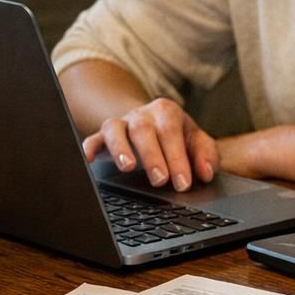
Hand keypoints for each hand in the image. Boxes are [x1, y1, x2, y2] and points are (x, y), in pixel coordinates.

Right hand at [81, 97, 218, 191]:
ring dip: (120, 148)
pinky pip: (92, 139)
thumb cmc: (177, 138)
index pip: (172, 132)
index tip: (183, 183)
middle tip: (161, 181)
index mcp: (167, 112)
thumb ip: (206, 155)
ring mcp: (120, 124)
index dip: (177, 157)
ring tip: (128, 167)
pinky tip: (88, 160)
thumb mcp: (196, 143)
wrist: (152, 126)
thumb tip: (206, 173)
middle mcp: (141, 115)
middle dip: (153, 157)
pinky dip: (88, 148)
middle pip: (144, 131)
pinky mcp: (101, 137)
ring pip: (115, 130)